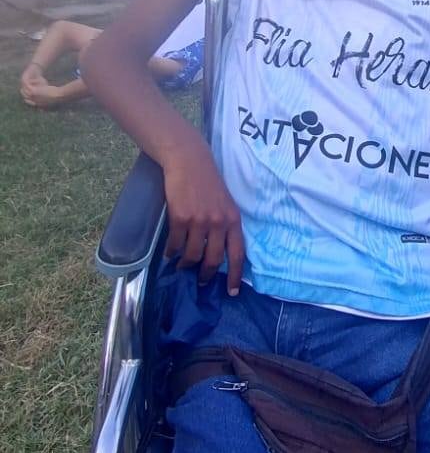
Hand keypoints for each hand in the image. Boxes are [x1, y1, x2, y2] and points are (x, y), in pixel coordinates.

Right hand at [162, 147, 244, 293]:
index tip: (232, 292)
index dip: (235, 276)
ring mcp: (198, 221)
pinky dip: (171, 252)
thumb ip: (225, 224)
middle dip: (207, 275)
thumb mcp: (226, 203)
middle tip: (202, 281)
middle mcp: (218, 223)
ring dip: (186, 264)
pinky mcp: (180, 218)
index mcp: (233, 220)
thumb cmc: (208, 181)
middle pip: (213, 260)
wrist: (189, 161)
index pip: (237, 254)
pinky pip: (175, 244)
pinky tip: (169, 254)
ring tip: (182, 266)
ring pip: (192, 255)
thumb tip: (220, 250)